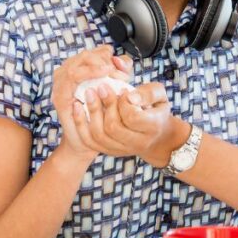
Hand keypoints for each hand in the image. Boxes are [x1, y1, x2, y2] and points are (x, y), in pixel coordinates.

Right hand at [51, 45, 131, 163]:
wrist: (93, 140)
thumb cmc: (105, 113)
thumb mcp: (117, 88)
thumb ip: (121, 71)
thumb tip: (119, 60)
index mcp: (80, 69)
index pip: (93, 52)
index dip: (106, 54)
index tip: (119, 65)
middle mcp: (67, 74)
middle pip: (83, 56)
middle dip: (100, 59)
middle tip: (115, 70)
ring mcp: (61, 86)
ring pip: (75, 65)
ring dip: (93, 66)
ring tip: (108, 70)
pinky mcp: (60, 98)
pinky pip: (71, 80)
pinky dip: (86, 76)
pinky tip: (99, 79)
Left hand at [72, 81, 188, 167]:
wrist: (155, 134)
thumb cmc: (156, 107)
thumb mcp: (159, 95)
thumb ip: (148, 92)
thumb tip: (129, 97)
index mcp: (153, 127)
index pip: (132, 116)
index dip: (123, 101)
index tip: (121, 88)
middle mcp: (138, 143)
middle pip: (113, 128)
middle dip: (105, 105)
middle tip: (100, 87)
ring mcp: (122, 149)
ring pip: (100, 136)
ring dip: (92, 112)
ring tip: (89, 93)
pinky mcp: (110, 151)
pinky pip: (90, 142)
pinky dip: (81, 124)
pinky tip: (77, 106)